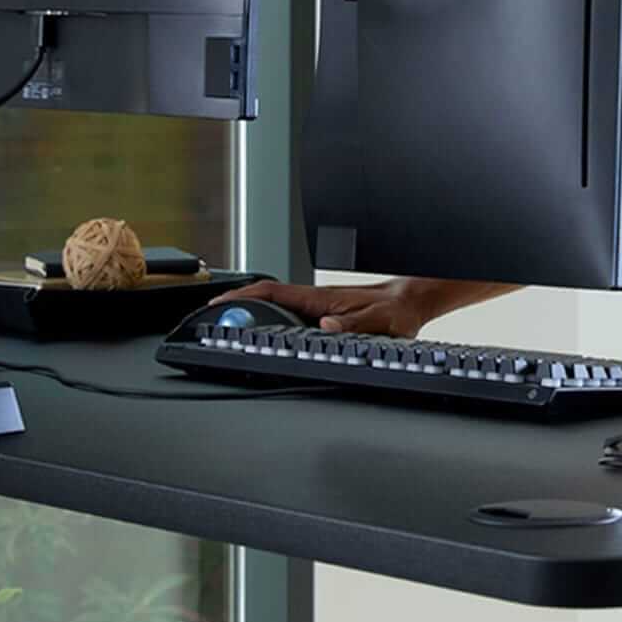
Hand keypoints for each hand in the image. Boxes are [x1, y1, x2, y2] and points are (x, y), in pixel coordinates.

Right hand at [208, 277, 469, 336]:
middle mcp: (315, 300)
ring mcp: (317, 306)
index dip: (242, 296)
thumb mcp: (381, 321)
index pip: (273, 290)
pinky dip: (268, 318)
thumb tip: (326, 325)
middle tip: (209, 320)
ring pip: (275, 306)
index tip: (217, 303)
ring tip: (224, 325)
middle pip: (265, 298)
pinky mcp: (323, 314)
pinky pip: (288, 314)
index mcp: (322, 298)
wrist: (412, 301)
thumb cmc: (397, 309)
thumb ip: (354, 324)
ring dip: (249, 312)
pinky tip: (259, 330)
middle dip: (235, 305)